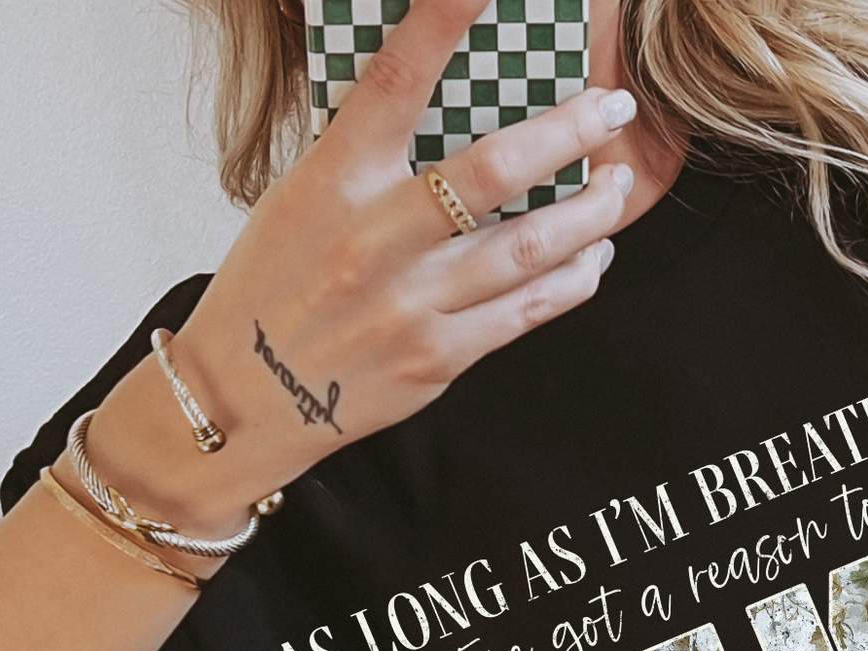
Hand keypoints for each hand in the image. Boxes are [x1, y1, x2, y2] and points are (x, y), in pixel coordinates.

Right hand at [85, 0, 636, 539]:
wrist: (247, 397)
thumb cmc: (275, 285)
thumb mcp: (300, 197)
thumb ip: (366, 153)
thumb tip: (438, 96)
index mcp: (332, 179)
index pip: (393, 80)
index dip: (441, 21)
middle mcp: (374, 238)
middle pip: (495, 170)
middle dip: (570, 133)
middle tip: (613, 109)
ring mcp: (410, 303)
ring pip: (529, 247)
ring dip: (591, 212)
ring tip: (619, 185)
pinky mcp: (437, 358)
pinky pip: (526, 311)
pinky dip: (572, 278)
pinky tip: (593, 255)